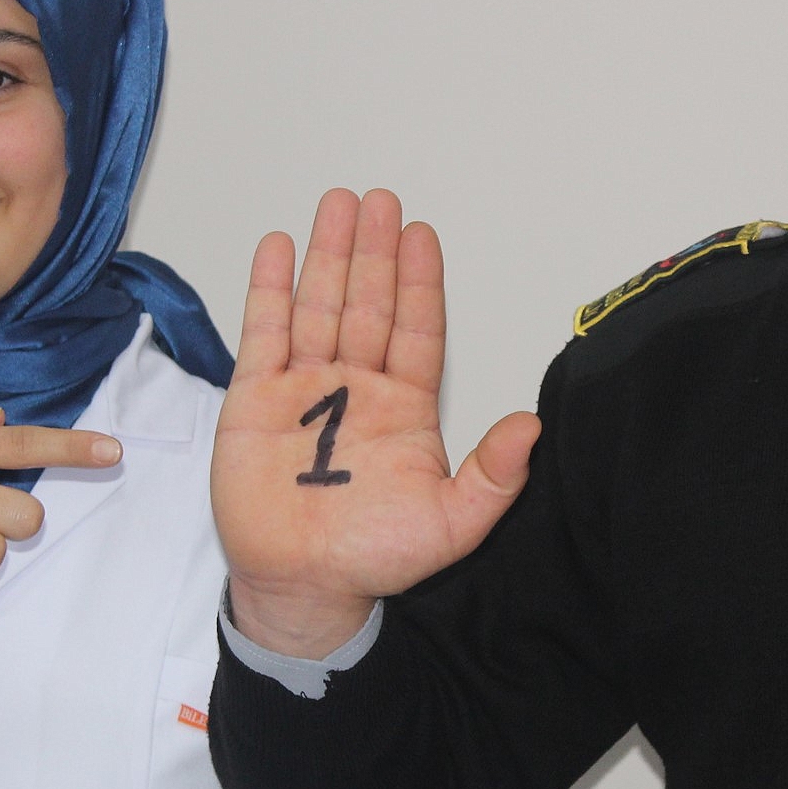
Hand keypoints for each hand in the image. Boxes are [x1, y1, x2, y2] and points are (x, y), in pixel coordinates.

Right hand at [212, 189, 540, 657]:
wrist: (301, 589)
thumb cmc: (374, 559)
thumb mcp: (453, 524)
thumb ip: (495, 477)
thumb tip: (533, 428)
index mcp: (404, 407)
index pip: (415, 328)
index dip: (419, 281)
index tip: (424, 234)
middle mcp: (355, 388)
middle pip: (367, 303)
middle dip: (374, 251)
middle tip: (380, 199)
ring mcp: (304, 389)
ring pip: (319, 305)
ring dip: (328, 255)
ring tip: (337, 204)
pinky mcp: (254, 400)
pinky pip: (264, 333)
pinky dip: (269, 289)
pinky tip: (278, 247)